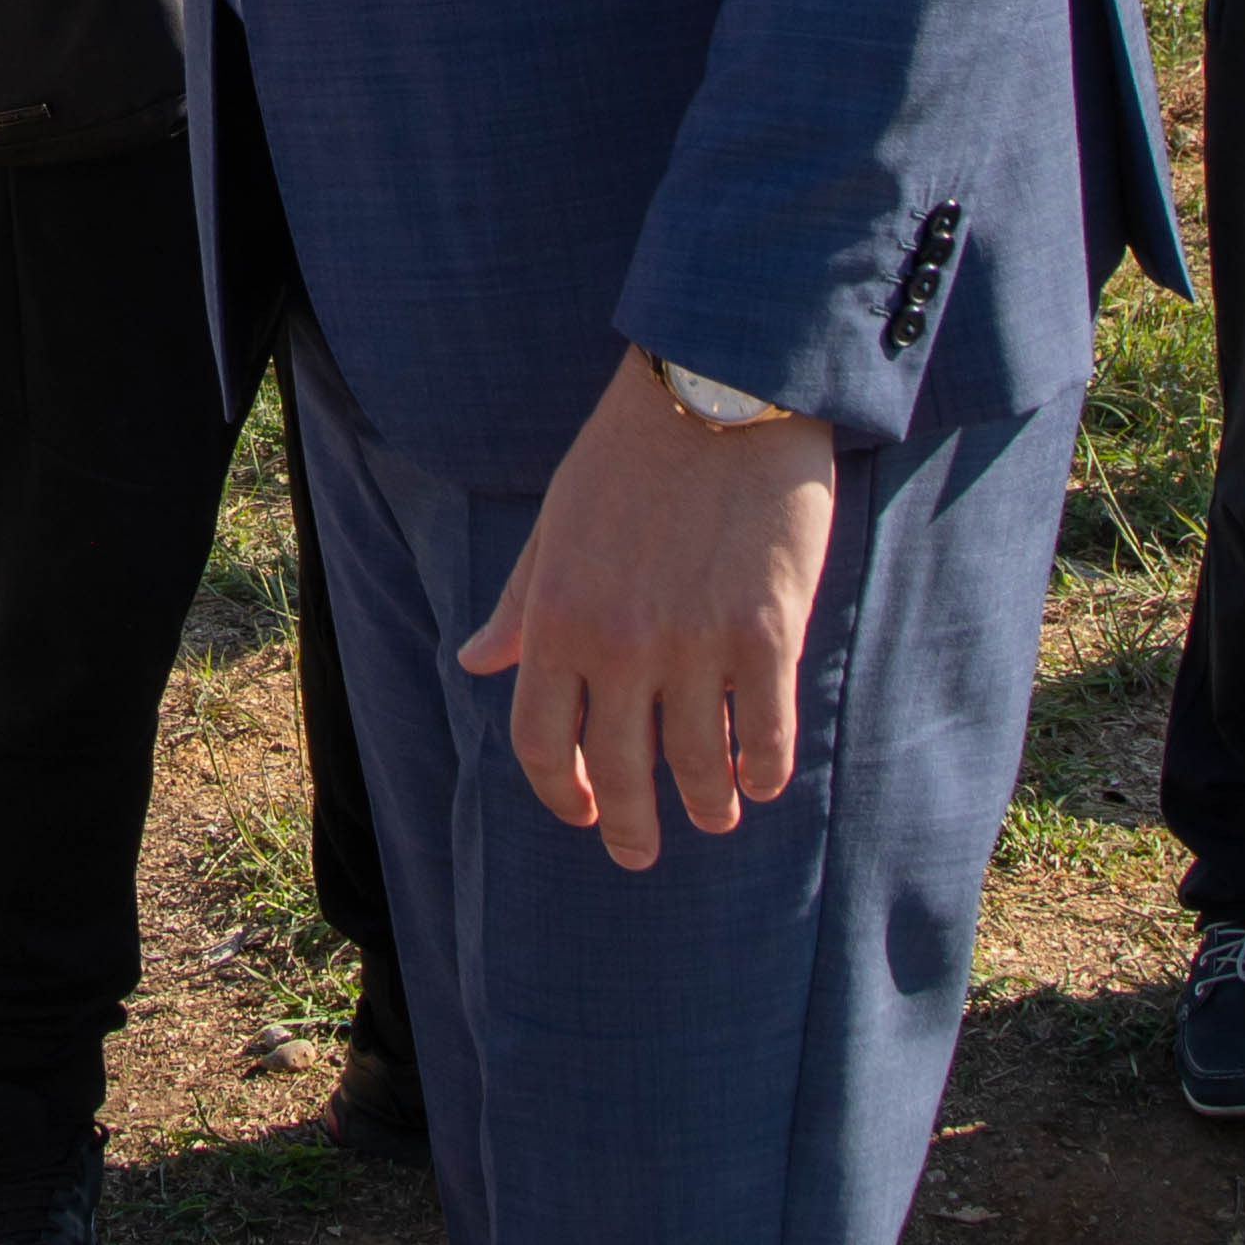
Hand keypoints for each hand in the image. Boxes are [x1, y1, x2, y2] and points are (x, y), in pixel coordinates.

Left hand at [455, 351, 838, 871]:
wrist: (720, 392)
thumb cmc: (629, 454)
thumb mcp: (556, 525)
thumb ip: (521, 603)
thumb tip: (477, 663)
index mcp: (556, 619)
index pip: (543, 743)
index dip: (563, 794)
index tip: (586, 812)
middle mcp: (619, 644)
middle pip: (621, 774)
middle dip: (632, 829)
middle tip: (641, 851)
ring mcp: (695, 646)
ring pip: (698, 770)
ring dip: (707, 806)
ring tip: (718, 814)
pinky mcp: (766, 635)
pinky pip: (765, 737)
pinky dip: (764, 771)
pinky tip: (762, 776)